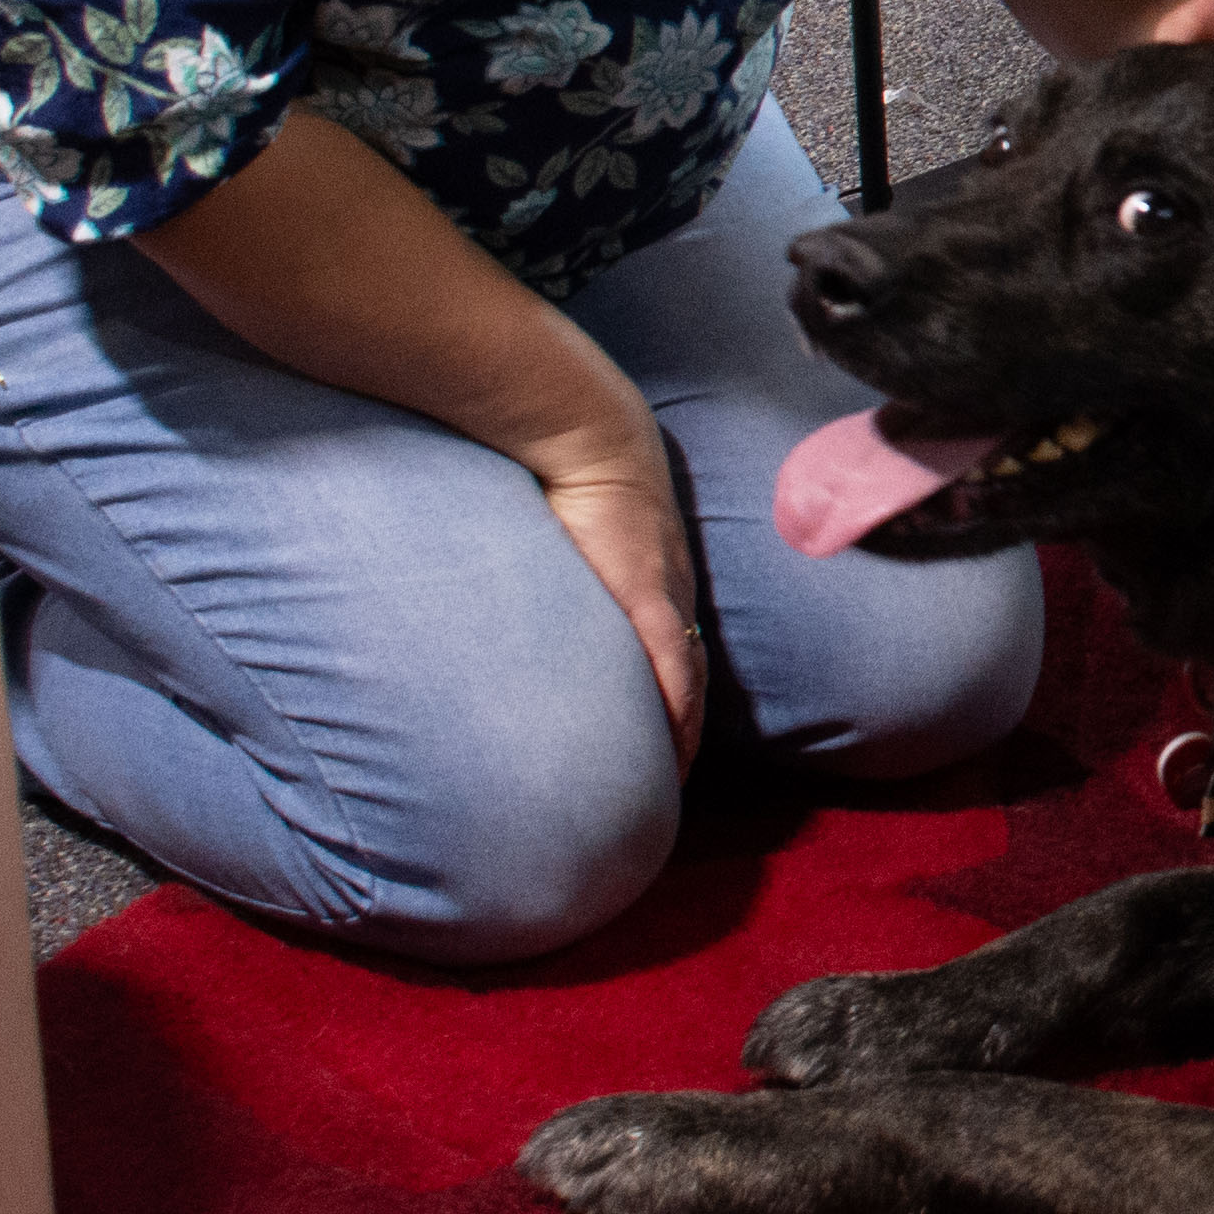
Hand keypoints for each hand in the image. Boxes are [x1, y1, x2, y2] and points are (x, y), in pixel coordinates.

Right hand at [519, 406, 707, 769]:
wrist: (586, 431)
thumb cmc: (569, 472)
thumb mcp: (570, 532)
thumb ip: (562, 565)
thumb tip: (522, 589)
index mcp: (656, 577)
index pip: (677, 650)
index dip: (677, 698)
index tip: (669, 743)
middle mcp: (671, 590)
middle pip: (692, 673)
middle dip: (683, 729)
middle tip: (670, 779)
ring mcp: (664, 593)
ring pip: (689, 680)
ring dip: (681, 733)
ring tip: (669, 782)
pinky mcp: (646, 593)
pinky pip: (673, 664)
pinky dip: (677, 710)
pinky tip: (675, 749)